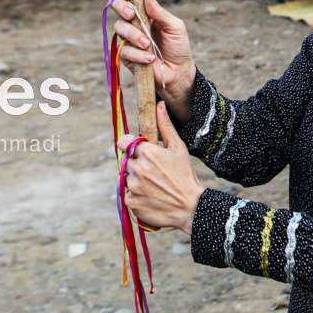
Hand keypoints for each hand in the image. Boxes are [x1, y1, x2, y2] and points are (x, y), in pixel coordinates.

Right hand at [112, 0, 195, 118]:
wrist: (178, 72)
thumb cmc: (179, 48)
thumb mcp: (175, 27)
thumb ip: (161, 13)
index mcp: (148, 14)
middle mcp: (136, 24)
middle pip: (118, 8)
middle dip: (122, 9)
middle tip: (131, 16)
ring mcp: (129, 39)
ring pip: (119, 28)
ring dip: (134, 35)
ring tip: (148, 44)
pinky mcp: (127, 56)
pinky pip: (124, 50)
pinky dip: (138, 54)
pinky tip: (150, 59)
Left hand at [118, 102, 203, 232]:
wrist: (190, 207)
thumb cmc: (185, 175)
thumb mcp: (178, 148)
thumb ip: (165, 126)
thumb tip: (159, 105)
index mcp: (147, 152)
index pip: (123, 141)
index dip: (130, 145)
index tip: (139, 150)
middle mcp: (137, 168)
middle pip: (126, 160)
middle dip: (136, 163)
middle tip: (154, 172)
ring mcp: (132, 186)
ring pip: (126, 177)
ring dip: (136, 180)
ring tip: (155, 185)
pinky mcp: (130, 202)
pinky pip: (127, 194)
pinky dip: (136, 195)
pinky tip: (152, 196)